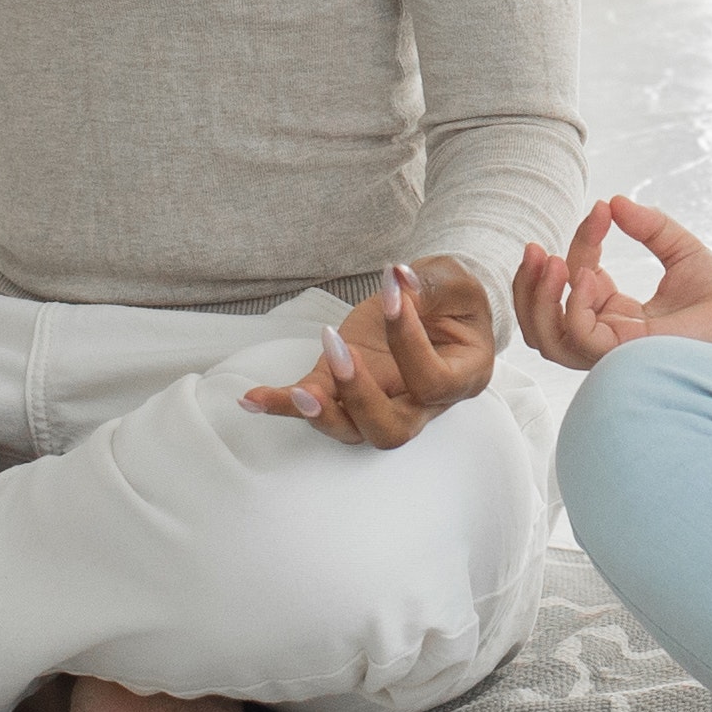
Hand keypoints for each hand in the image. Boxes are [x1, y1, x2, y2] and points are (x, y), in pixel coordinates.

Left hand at [239, 259, 503, 448]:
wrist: (438, 306)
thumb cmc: (454, 298)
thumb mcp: (454, 282)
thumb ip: (432, 284)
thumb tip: (399, 280)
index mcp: (460, 378)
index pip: (432, 381)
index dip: (409, 342)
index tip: (391, 294)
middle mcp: (420, 404)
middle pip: (390, 431)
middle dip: (360, 398)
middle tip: (341, 350)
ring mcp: (379, 400)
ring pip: (350, 431)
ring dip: (320, 414)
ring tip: (298, 393)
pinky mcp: (341, 387)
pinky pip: (311, 404)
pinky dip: (279, 404)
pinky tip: (251, 398)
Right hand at [510, 195, 711, 373]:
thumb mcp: (680, 250)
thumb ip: (649, 226)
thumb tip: (614, 201)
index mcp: (616, 314)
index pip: (578, 280)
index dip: (580, 242)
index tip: (600, 210)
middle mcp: (608, 336)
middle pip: (542, 325)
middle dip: (529, 286)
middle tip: (537, 248)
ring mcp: (613, 351)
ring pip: (549, 340)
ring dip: (540, 299)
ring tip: (553, 260)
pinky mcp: (627, 356)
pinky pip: (580, 339)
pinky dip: (574, 307)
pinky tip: (590, 277)